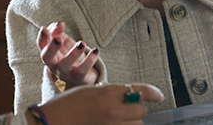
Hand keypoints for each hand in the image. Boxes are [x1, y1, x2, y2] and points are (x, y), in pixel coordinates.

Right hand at [32, 83, 164, 123]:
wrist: (53, 121)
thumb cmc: (67, 105)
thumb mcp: (89, 91)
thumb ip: (110, 93)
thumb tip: (127, 96)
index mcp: (108, 94)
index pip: (140, 91)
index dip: (153, 93)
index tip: (159, 96)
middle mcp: (113, 111)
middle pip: (141, 111)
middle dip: (137, 109)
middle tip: (129, 108)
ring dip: (132, 122)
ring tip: (119, 119)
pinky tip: (115, 123)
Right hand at [37, 22, 98, 87]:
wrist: (84, 75)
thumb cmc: (69, 55)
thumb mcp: (63, 41)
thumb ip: (58, 31)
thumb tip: (58, 24)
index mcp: (49, 54)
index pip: (41, 46)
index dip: (42, 37)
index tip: (44, 29)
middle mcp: (53, 65)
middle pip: (47, 58)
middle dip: (51, 48)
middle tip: (58, 39)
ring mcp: (65, 73)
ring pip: (65, 65)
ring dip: (72, 54)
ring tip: (81, 43)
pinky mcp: (78, 78)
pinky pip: (82, 70)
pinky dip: (89, 60)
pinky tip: (95, 51)